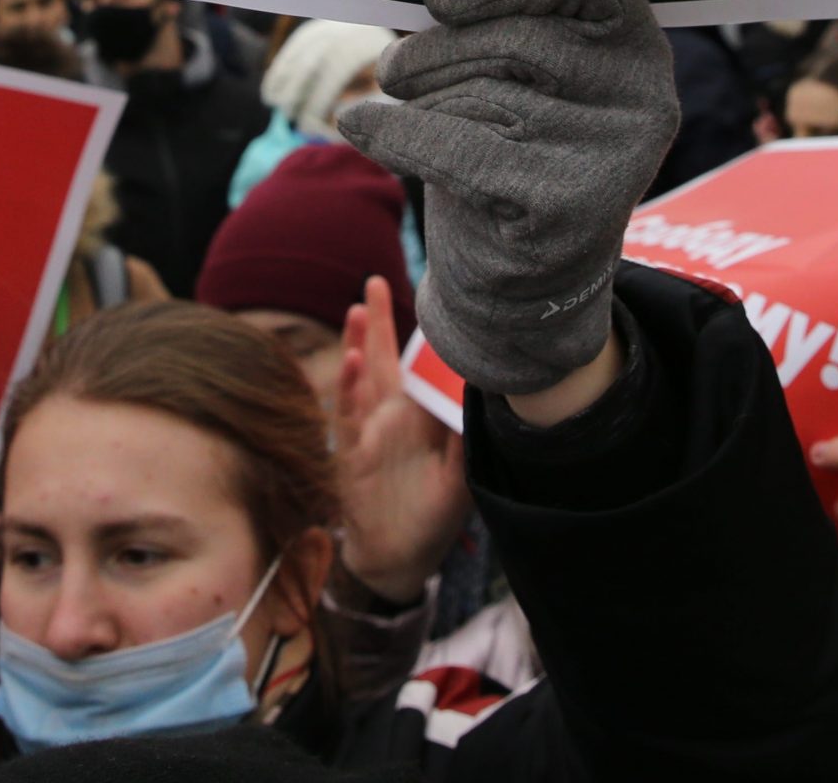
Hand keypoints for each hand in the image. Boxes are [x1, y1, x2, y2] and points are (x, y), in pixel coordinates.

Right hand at [334, 275, 471, 604]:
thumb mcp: (461, 476)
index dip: (420, 336)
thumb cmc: (431, 516)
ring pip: (361, 378)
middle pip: (383, 359)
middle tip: (376, 279)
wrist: (400, 558)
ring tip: (362, 306)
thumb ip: (468, 438)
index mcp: (418, 417)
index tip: (429, 297)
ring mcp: (369, 432)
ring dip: (360, 343)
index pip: (418, 366)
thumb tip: (489, 397)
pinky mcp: (352, 453)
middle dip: (380, 321)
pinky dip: (348, 385)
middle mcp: (391, 417)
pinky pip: (348, 413)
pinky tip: (352, 358)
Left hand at [338, 0, 676, 398]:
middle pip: (516, 34)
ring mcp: (612, 156)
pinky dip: (392, 132)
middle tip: (397, 66)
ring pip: (478, 92)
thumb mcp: (525, 78)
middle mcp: (643, 97)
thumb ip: (501, 23)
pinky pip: (452, 145)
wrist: (528, 289)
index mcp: (639, 45)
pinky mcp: (565, 208)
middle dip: (436, 48)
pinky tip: (360, 126)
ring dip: (421, 99)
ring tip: (409, 111)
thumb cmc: (516, 152)